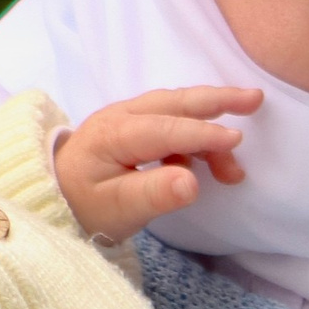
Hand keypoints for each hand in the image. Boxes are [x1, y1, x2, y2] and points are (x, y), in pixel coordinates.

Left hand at [53, 85, 262, 240]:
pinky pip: (171, 118)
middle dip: (217, 100)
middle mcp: (121, 115)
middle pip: (174, 102)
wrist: (53, 197)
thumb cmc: (83, 206)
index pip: (165, 130)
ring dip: (210, 116)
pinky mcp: (136, 124)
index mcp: (113, 134)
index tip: (236, 142)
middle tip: (255, 98)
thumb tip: (192, 183)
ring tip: (238, 146)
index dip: (202, 135)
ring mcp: (128, 116)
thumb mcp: (115, 210)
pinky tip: (209, 155)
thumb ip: (153, 195)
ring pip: (175, 107)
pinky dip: (196, 130)